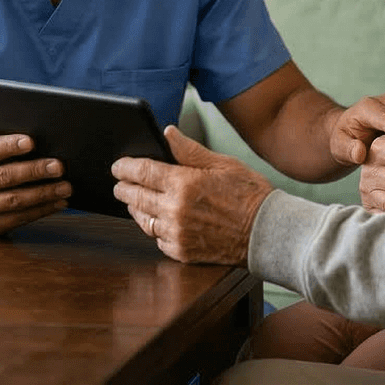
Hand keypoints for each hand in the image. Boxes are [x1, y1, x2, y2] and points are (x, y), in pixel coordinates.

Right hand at [0, 113, 71, 235]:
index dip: (9, 145)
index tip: (33, 141)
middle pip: (5, 177)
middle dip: (34, 171)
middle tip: (60, 165)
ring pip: (15, 201)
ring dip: (44, 194)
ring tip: (67, 186)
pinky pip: (20, 219)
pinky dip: (42, 210)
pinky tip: (60, 202)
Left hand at [112, 126, 272, 265]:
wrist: (267, 232)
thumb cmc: (249, 194)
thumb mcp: (221, 163)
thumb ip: (189, 150)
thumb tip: (168, 133)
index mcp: (183, 183)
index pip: (142, 172)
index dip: (125, 168)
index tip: (117, 166)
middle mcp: (175, 210)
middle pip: (136, 197)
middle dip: (124, 189)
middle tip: (119, 184)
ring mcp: (177, 233)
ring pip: (143, 220)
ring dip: (135, 209)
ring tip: (134, 201)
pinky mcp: (182, 252)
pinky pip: (157, 239)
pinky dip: (154, 228)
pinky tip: (157, 220)